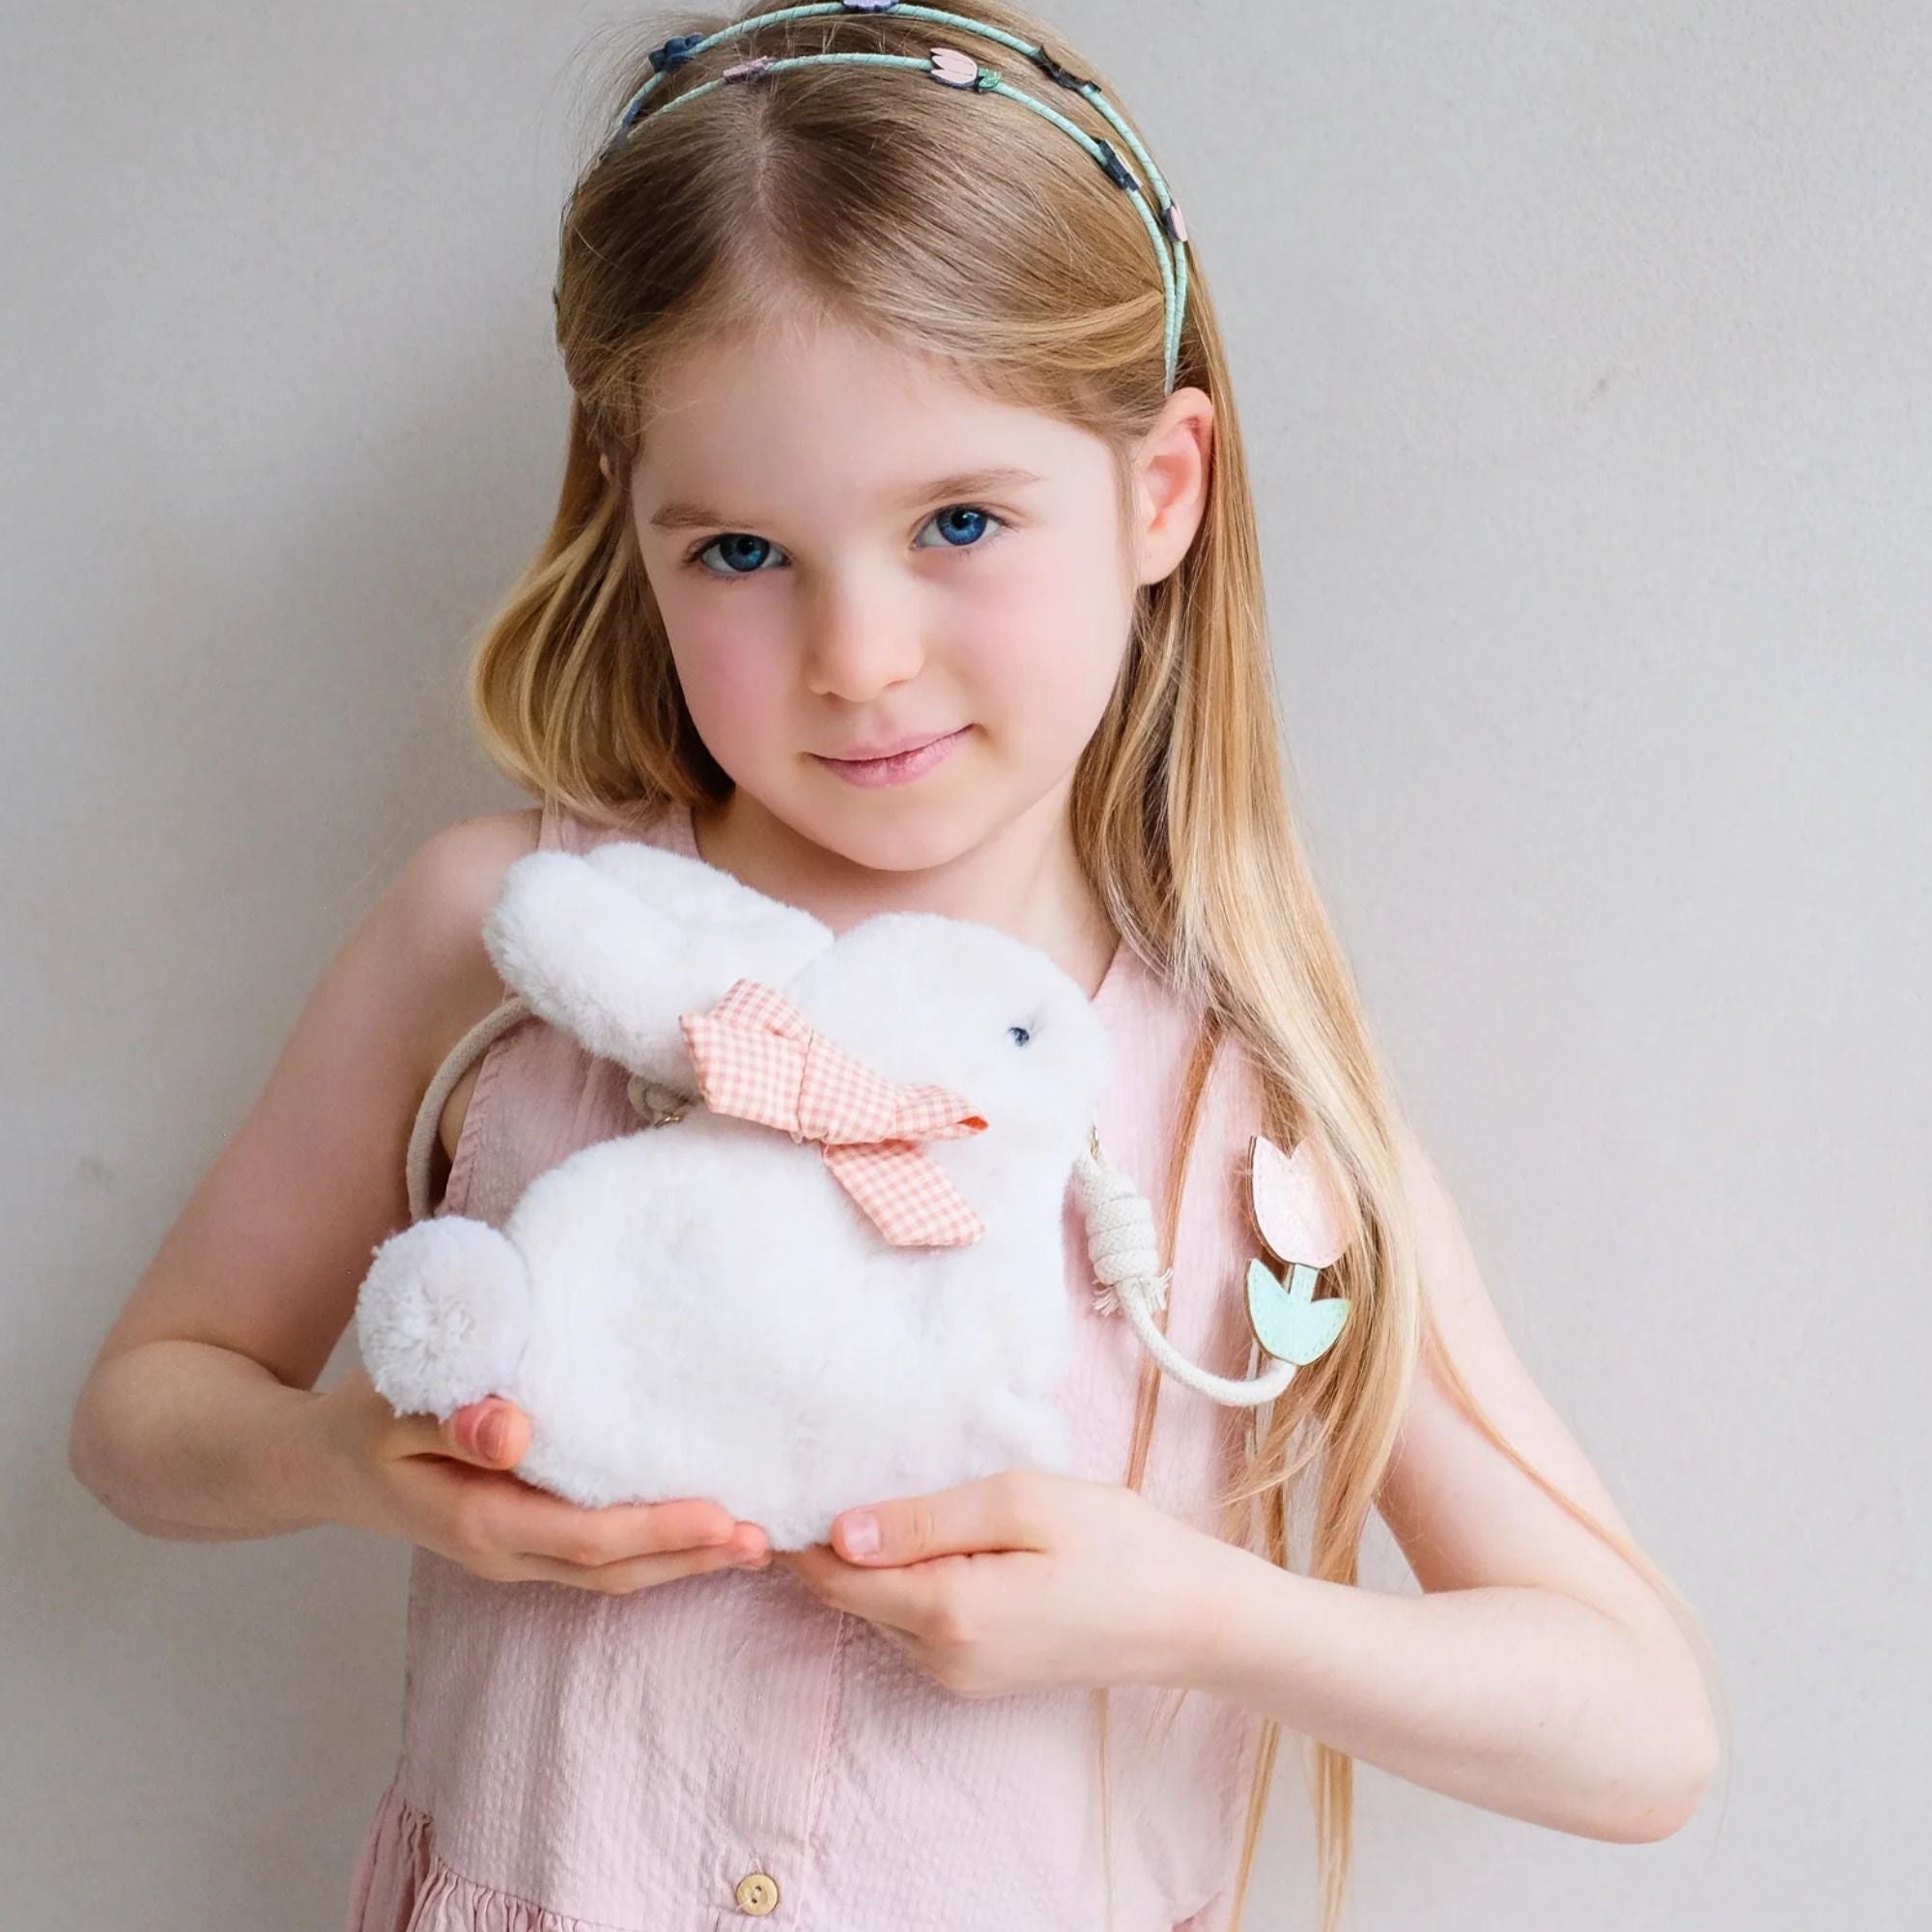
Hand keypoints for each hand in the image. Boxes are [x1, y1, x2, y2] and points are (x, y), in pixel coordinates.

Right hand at [313, 1366, 771, 1592]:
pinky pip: (596, 1556)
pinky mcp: (522, 1538)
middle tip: (767, 1537)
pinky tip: (698, 1529)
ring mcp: (514, 1553)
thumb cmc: (364, 1422)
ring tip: (754, 1541)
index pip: (587, 1538)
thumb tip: (514, 1432)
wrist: (320, 1464)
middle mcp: (504, 1551)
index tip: (723, 1514)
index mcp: (478, 1519)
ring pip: (610, 1572)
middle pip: (612, 1569)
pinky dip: (653, 1549)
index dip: (659, 1531)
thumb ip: (453, 1420)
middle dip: (690, 1556)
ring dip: (682, 1561)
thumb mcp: (394, 1409)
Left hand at [774, 1469, 1206, 1697]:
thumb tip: (840, 1530)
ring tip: (884, 1493)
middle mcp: (940, 1658)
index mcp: (946, 1613)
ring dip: (872, 1563)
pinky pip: (916, 1624)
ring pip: (882, 1611)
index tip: (781, 1481)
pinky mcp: (979, 1675)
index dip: (799, 1534)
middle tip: (826, 1470)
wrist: (1188, 1618)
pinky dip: (906, 1582)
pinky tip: (931, 1536)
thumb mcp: (1021, 1504)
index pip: (835, 1577)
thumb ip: (926, 1518)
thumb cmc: (1116, 1546)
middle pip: (851, 1597)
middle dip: (831, 1544)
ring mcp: (960, 1676)